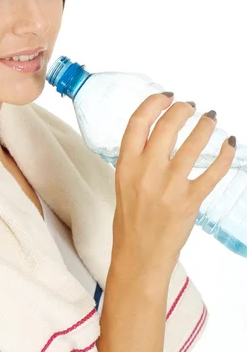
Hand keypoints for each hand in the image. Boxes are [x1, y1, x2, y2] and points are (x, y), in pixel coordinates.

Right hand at [111, 93, 235, 274]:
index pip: (139, 122)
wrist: (138, 255)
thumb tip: (157, 137)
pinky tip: (228, 145)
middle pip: (168, 126)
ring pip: (194, 143)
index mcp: (126, 165)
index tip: (167, 96)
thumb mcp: (123, 183)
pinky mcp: (190, 200)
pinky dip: (224, 155)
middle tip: (191, 107)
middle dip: (183, 110)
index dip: (154, 103)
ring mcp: (170, 186)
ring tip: (210, 120)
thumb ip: (137, 159)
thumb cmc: (130, 220)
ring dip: (206, 126)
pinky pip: (213, 171)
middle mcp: (146, 171)